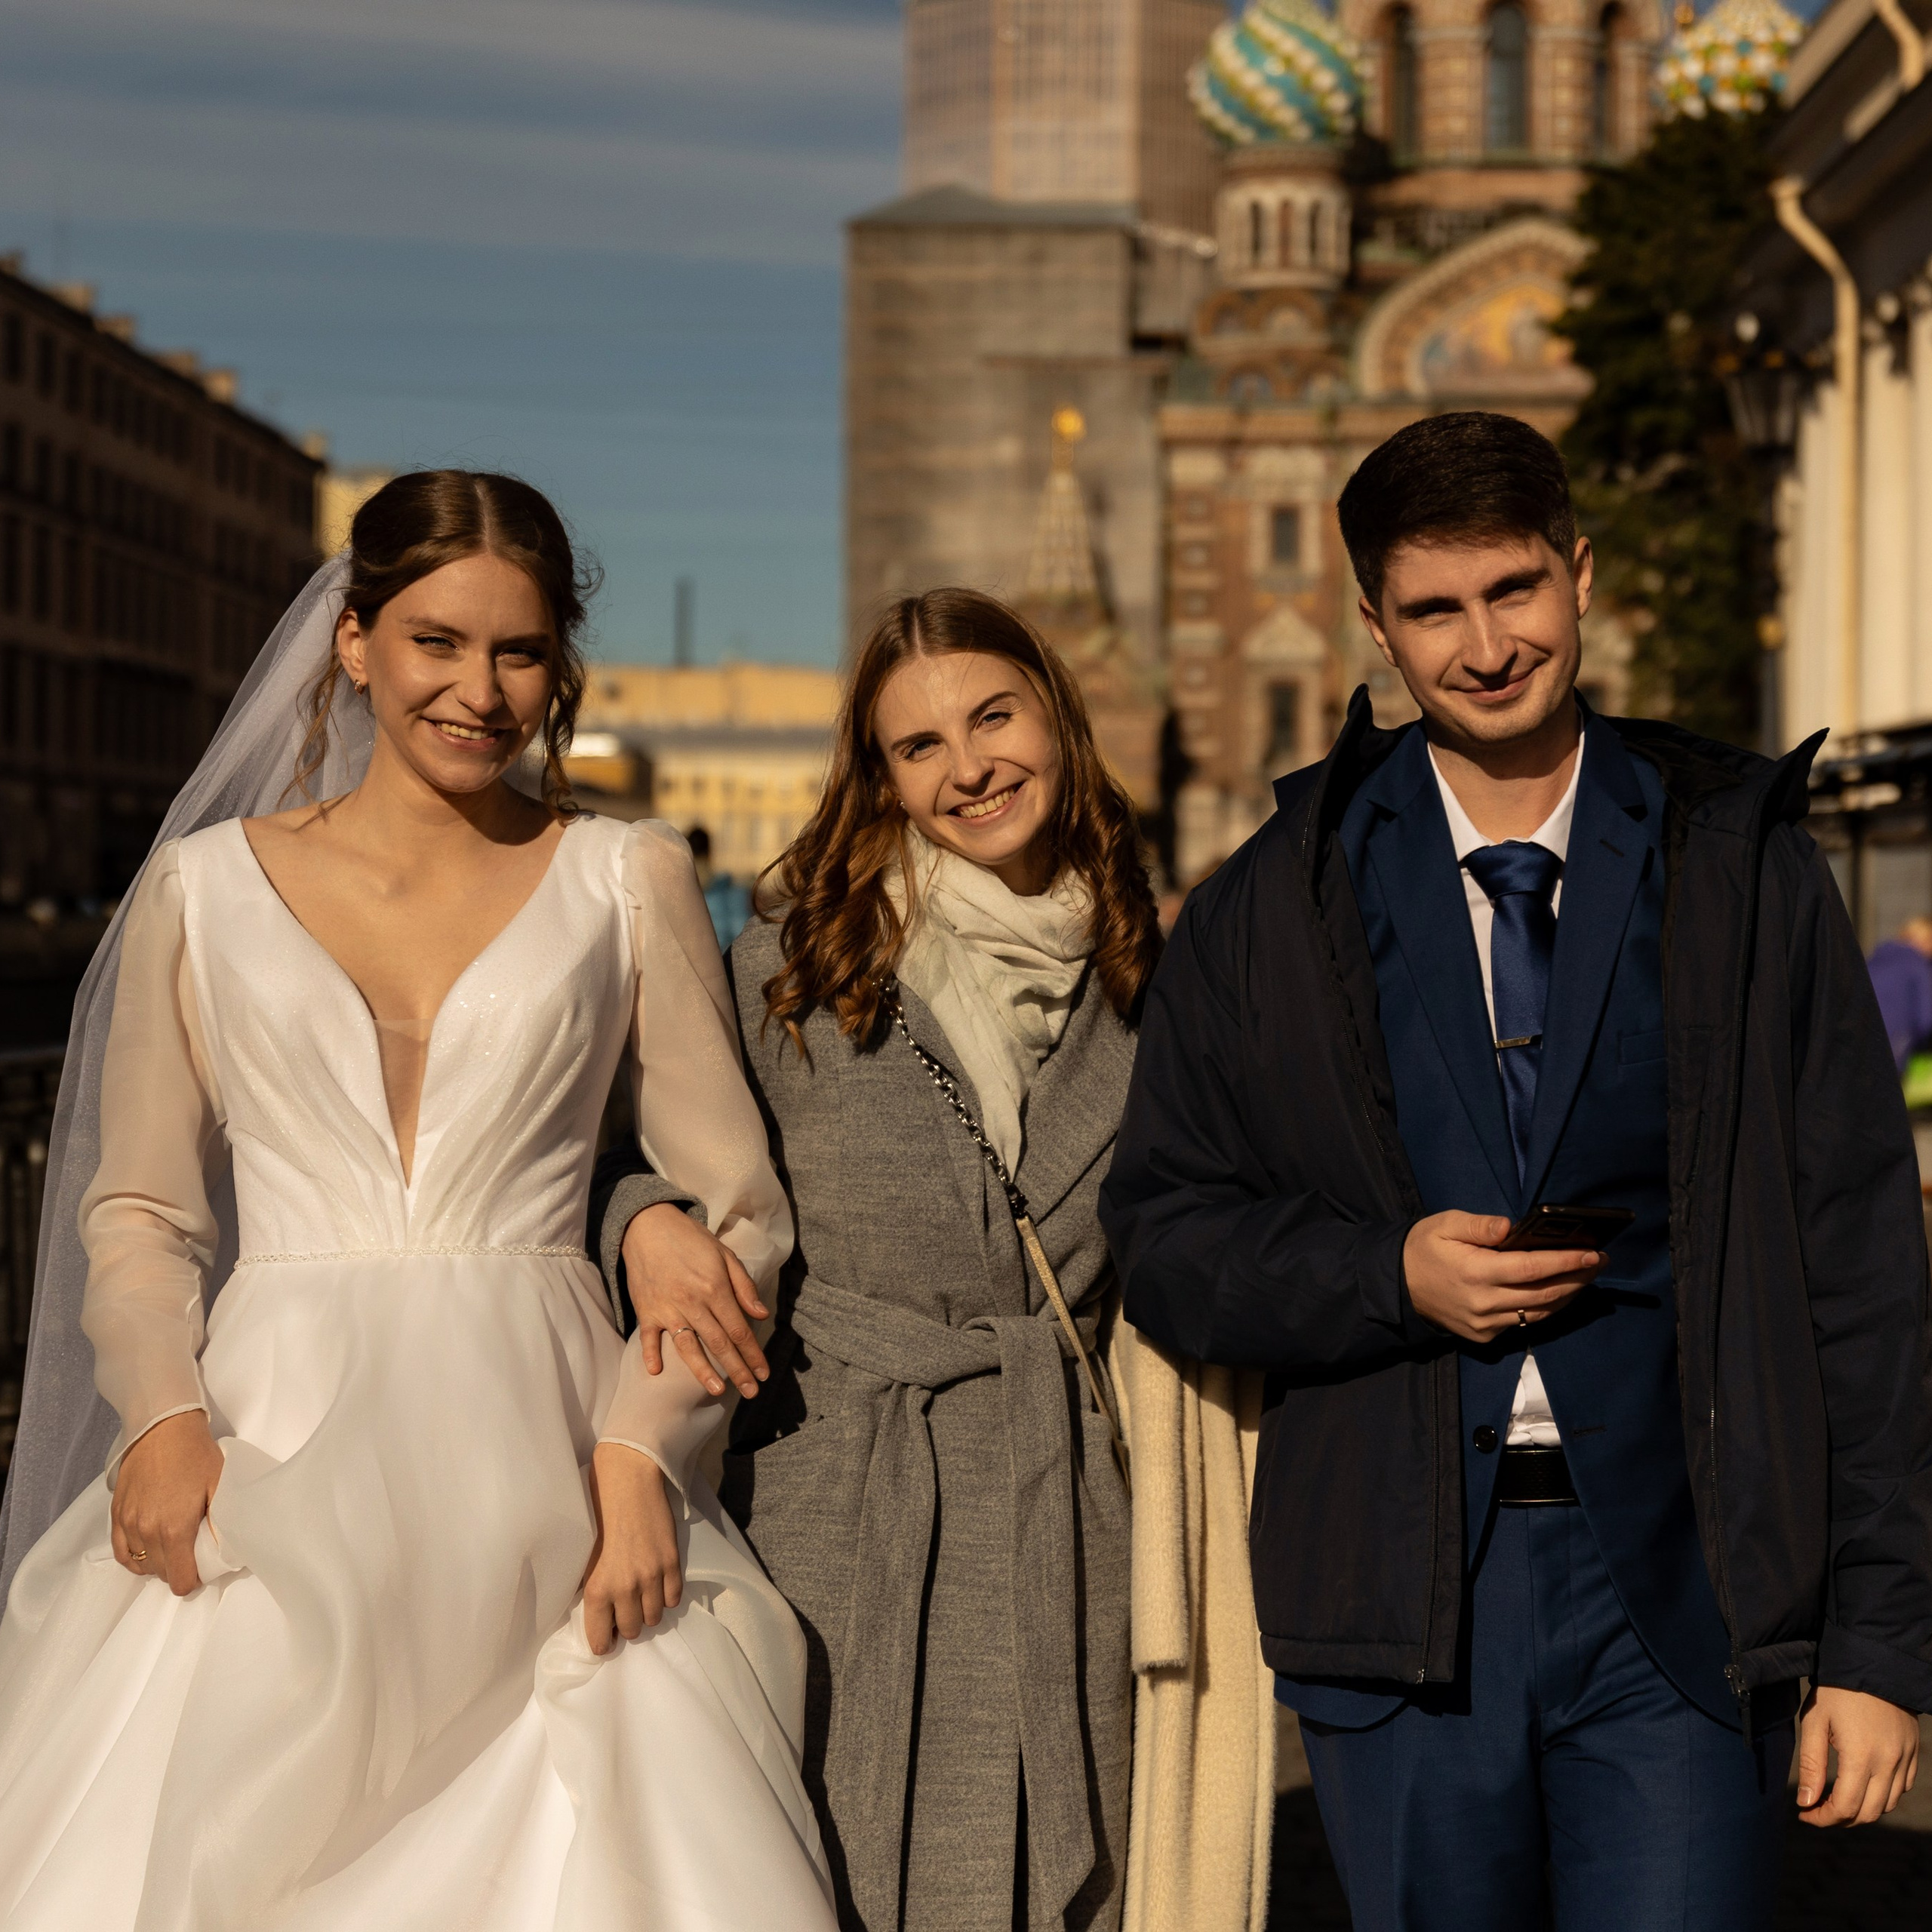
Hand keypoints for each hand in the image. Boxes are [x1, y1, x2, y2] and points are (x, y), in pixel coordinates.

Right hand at [112, 1410, 222, 1596]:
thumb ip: (220, 1521)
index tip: (202, 1570)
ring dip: (157, 1564)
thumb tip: (225, 1547)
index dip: (192, 1580)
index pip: (179, 1579)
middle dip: (177, 1571)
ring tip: (172, 1552)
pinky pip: (120, 1552)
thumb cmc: (196, 1455)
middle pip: (161, 1573)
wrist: (163, 1428)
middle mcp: (147, 1532)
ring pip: (141, 1565)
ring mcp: (128, 1524)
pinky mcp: (116, 1514)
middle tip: (191, 1556)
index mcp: (174, 1529)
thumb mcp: (219, 1486)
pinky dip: (134, 1558)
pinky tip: (146, 1553)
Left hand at [582, 1443, 682, 1655]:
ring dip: (648, 1610)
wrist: (628, 1481)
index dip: (603, 1642)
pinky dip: (666, 1595)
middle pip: (633, 1631)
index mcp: (596, 1589)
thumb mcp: (583, 1555)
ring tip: (642, 1594)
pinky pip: (673, 1598)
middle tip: (624, 1608)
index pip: (601, 1641)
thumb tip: (595, 1609)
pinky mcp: (671, 1563)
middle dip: (628, 1623)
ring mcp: (652, 1577)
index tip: (606, 1635)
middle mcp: (625, 1589)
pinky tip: (657, 1582)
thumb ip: (590, 1585)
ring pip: (655, 1618)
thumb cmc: (597, 1512)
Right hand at [622, 1202, 768, 1400]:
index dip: (753, 1354)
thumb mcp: (725, 1255)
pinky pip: (648, 1337)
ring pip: (687, 1347)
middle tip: (751, 1393)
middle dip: (737, 1371)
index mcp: (715, 1289)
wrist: (649, 1225)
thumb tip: (761, 1315)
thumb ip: (744, 1286)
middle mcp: (692, 1302)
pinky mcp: (646, 1310)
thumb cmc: (691, 1240)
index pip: (739, 1330)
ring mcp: (667, 1308)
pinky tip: (657, 1372)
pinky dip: (651, 1354)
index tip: (764, 1373)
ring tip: (717, 1391)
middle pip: (719, 1344)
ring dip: (702, 1371)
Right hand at [1402, 1212, 1602, 1343]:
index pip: (1532, 1268)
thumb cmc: (1423, 1248)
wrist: (1397, 1286)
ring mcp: (1485, 1324)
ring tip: (1586, 1277)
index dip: (1565, 1261)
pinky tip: (1557, 1293)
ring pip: (1538, 1312)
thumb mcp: (1444, 1224)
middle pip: (1544, 1293)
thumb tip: (1510, 1227)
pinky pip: (1523, 1323)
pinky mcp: (1483, 1336)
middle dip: (1577, 1278)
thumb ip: (1478, 1225)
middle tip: (1600, 1262)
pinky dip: (1545, 1308)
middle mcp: (1484, 1303)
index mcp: (1475, 1272)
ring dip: (1567, 1295)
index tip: (1592, 1252)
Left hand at [1796, 1685, 1920, 1825]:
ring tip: (1837, 1799)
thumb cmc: (1836, 1691)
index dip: (1823, 1818)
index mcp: (1861, 1757)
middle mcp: (1889, 1764)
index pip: (1845, 1808)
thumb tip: (1806, 1802)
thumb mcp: (1815, 1722)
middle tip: (1817, 1810)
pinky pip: (1902, 1788)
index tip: (1804, 1814)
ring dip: (1862, 1809)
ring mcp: (1905, 1759)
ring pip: (1887, 1805)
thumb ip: (1811, 1765)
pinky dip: (1882, 1795)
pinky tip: (1863, 1784)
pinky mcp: (1913, 1752)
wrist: (1873, 1662)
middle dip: (1841, 1819)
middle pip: (1868, 1813)